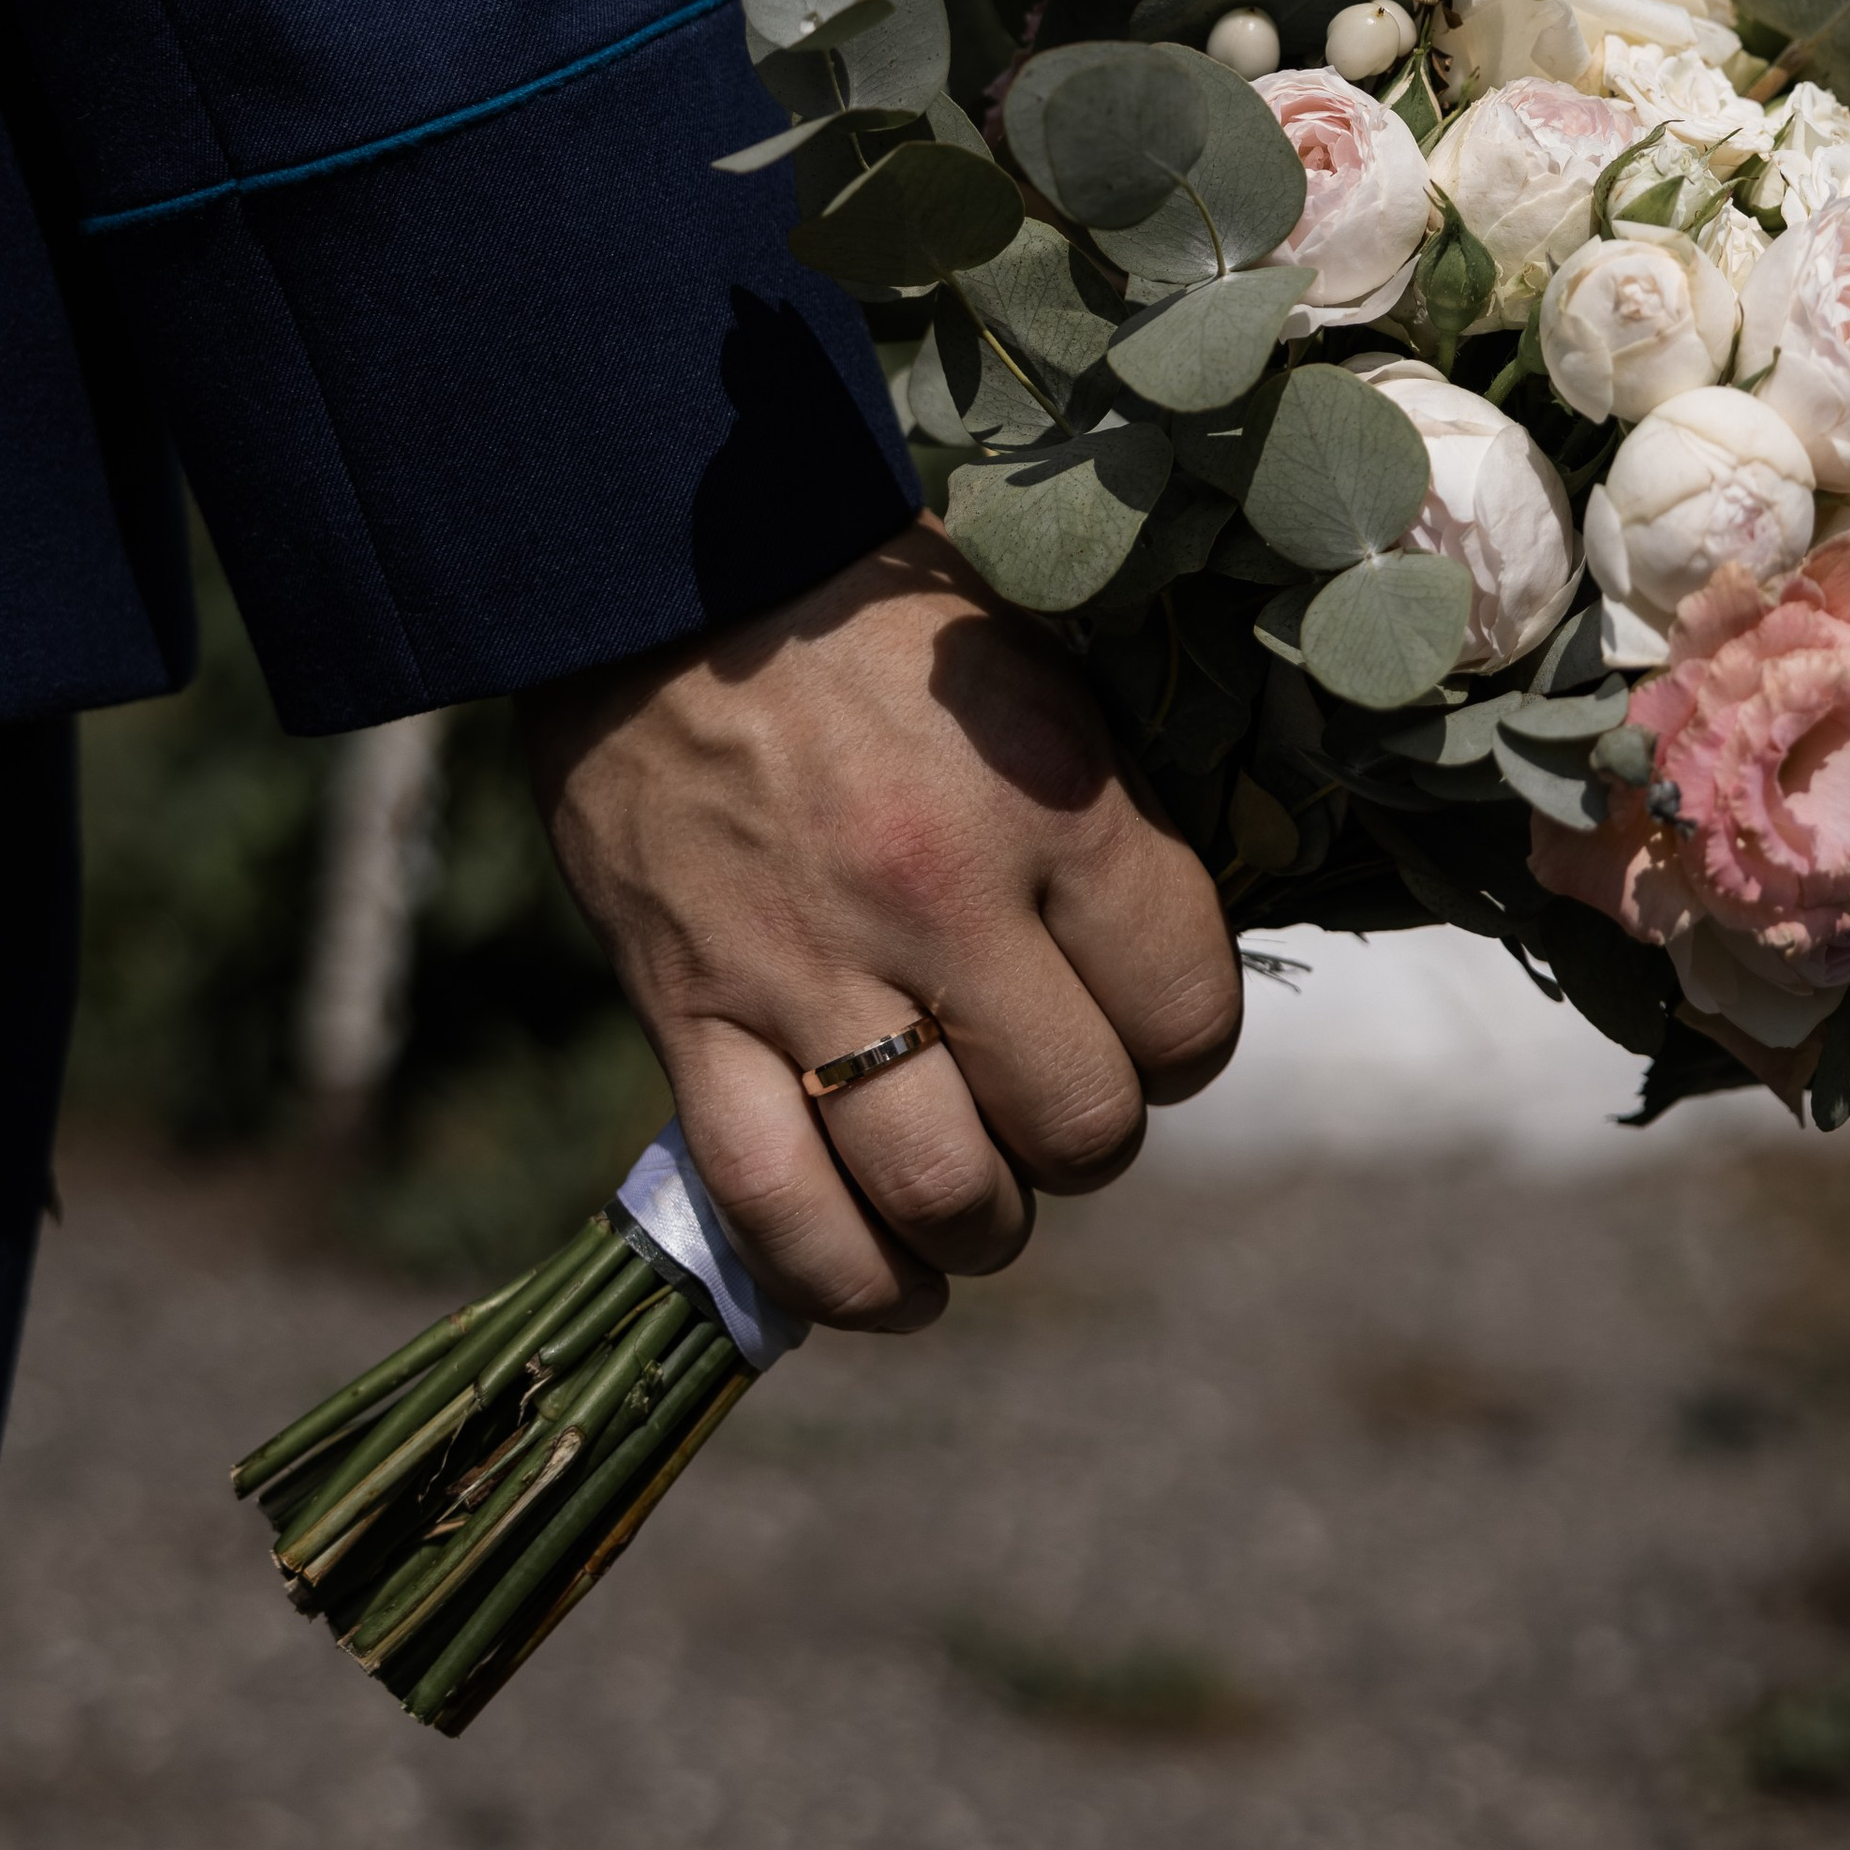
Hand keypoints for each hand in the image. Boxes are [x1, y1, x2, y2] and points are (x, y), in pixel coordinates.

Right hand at [518, 521, 1240, 1334]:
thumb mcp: (1031, 676)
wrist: (662, 569)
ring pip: (944, 1192)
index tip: (1149, 1020)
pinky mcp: (690, 1016)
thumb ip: (1100, 823)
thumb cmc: (868, 614)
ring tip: (981, 1188)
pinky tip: (895, 1278)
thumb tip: (1159, 972)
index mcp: (1050, 797)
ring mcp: (807, 968)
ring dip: (984, 1222)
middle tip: (1056, 1093)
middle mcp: (941, 897)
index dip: (1183, 1038)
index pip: (1187, 1010)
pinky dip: (848, 1279)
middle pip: (1081, 1124)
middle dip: (1087, 1134)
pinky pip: (778, 1208)